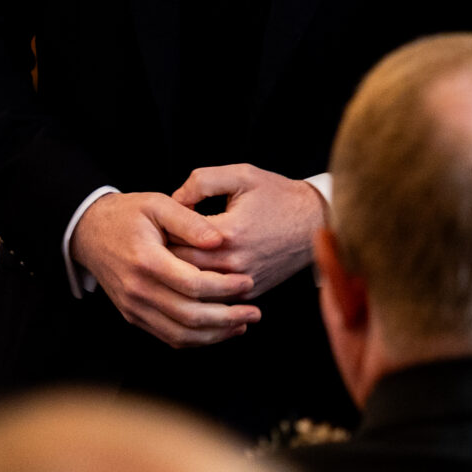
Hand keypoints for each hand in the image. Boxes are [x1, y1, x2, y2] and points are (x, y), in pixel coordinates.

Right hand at [71, 191, 260, 347]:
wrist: (88, 231)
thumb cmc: (126, 214)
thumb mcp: (157, 204)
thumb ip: (189, 220)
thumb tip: (219, 239)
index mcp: (146, 260)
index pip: (192, 284)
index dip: (224, 287)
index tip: (248, 281)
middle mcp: (137, 290)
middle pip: (188, 316)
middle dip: (227, 317)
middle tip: (254, 312)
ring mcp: (133, 307)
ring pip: (179, 334)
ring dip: (215, 335)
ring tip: (242, 324)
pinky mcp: (133, 315)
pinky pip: (167, 336)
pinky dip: (195, 339)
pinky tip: (218, 330)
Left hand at [170, 164, 327, 299]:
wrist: (316, 220)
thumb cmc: (277, 194)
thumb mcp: (241, 175)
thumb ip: (202, 182)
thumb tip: (173, 200)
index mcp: (229, 231)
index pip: (177, 239)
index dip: (162, 231)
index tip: (157, 223)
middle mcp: (235, 262)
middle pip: (181, 268)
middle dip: (165, 255)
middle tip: (156, 243)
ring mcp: (244, 281)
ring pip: (195, 287)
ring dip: (180, 274)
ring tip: (170, 257)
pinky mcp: (251, 291)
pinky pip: (215, 296)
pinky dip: (200, 287)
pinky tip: (192, 271)